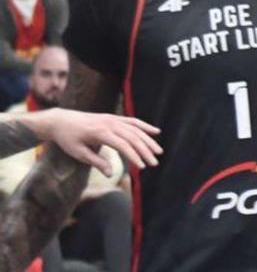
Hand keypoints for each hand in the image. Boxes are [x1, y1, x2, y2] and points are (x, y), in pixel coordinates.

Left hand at [35, 109, 160, 174]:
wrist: (62, 120)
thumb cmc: (68, 139)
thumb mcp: (78, 153)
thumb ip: (96, 162)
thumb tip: (110, 174)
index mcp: (101, 132)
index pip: (123, 145)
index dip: (135, 156)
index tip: (143, 167)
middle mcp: (110, 123)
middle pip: (133, 137)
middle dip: (145, 150)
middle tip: (155, 163)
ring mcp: (113, 118)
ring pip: (136, 129)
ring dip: (148, 140)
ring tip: (159, 151)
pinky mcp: (114, 117)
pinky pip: (133, 121)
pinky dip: (145, 126)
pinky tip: (155, 131)